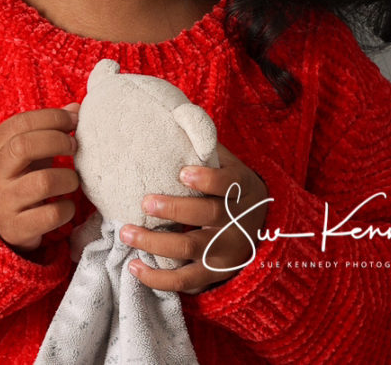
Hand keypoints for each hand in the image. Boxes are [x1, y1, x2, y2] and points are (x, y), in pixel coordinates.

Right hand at [0, 103, 79, 252]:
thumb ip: (49, 126)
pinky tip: (65, 204)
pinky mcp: (15, 229)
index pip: (22, 122)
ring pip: (43, 182)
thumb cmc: (18, 175)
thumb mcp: (26, 148)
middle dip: (58, 141)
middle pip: (25, 146)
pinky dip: (67, 208)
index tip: (74, 121)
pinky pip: (51, 215)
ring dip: (68, 177)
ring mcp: (2, 203)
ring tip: (71, 179)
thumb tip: (76, 108)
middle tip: (74, 147)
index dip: (53, 118)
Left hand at [118, 143, 268, 293]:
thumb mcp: (231, 164)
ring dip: (154, 242)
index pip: (227, 184)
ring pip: (188, 249)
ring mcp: (223, 251)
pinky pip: (184, 281)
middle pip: (204, 216)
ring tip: (126, 231)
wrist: (264, 228)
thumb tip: (175, 110)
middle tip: (145, 202)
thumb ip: (206, 145)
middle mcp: (234, 222)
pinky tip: (134, 266)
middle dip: (173, 210)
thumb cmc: (234, 188)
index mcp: (240, 190)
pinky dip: (157, 278)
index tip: (182, 173)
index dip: (207, 179)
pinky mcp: (212, 274)